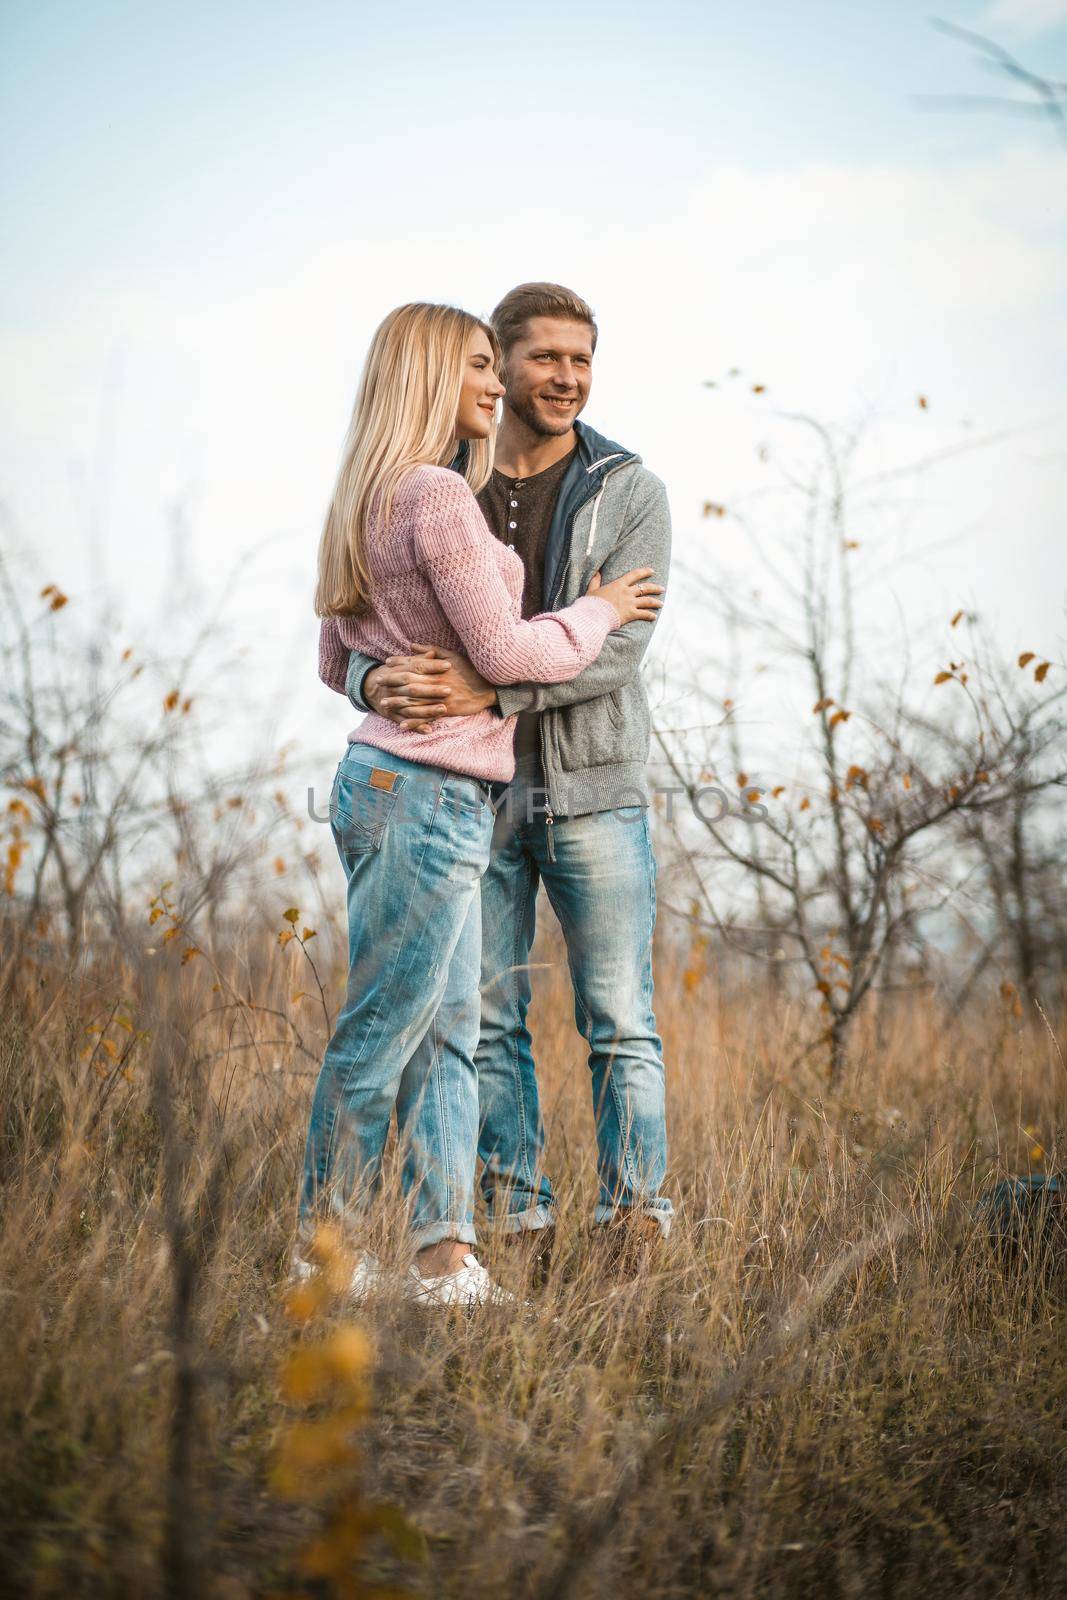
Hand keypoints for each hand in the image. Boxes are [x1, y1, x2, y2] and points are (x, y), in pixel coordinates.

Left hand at [365, 646, 495, 732]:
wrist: (489, 687)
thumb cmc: (471, 670)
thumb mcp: (453, 655)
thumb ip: (432, 651)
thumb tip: (412, 646)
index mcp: (437, 668)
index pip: (414, 664)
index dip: (399, 663)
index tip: (386, 663)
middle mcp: (436, 682)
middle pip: (410, 682)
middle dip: (393, 682)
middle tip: (378, 682)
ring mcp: (440, 697)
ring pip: (415, 700)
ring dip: (398, 703)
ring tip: (384, 703)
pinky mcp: (446, 709)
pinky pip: (427, 716)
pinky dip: (414, 721)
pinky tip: (402, 725)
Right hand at [587, 567, 664, 626]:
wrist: (593, 616)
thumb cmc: (591, 603)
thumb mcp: (592, 590)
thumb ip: (595, 580)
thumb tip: (597, 571)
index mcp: (618, 584)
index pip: (634, 575)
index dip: (644, 572)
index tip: (652, 571)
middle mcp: (627, 592)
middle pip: (645, 587)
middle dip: (655, 588)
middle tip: (662, 589)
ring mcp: (630, 603)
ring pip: (648, 601)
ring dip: (656, 602)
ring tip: (661, 604)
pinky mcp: (631, 614)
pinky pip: (644, 614)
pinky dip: (650, 615)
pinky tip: (654, 616)